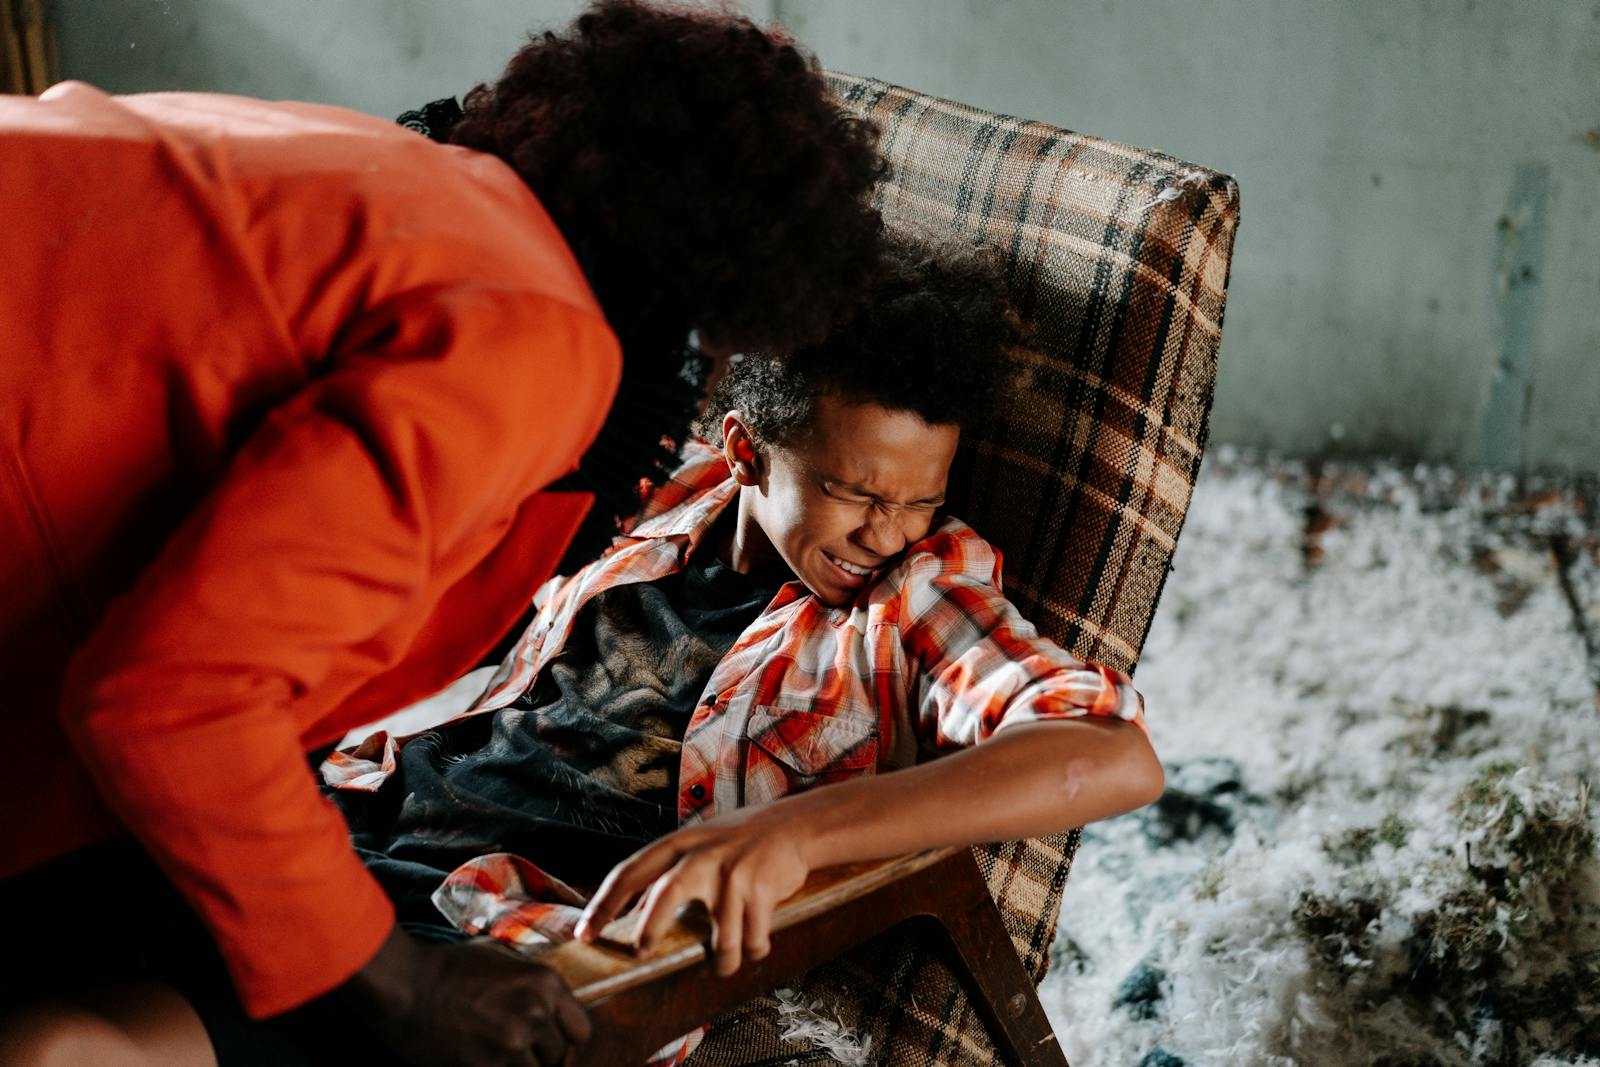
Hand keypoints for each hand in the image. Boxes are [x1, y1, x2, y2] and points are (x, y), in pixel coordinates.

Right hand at [337, 925, 590, 1066]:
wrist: (405, 986)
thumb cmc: (449, 969)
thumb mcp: (503, 963)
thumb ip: (534, 989)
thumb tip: (552, 1016)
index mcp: (545, 984)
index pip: (581, 1031)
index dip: (566, 1039)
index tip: (551, 1043)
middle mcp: (535, 1013)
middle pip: (558, 1056)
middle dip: (539, 1056)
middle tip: (514, 1049)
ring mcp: (511, 1044)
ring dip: (518, 1066)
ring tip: (496, 1053)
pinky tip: (480, 1058)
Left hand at [574, 805, 812, 976]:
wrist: (795, 827)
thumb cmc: (741, 841)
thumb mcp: (700, 846)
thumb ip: (669, 874)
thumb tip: (634, 916)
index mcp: (680, 844)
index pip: (630, 872)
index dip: (603, 904)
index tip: (585, 934)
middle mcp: (704, 856)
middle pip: (666, 893)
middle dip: (650, 928)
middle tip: (640, 954)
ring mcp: (734, 873)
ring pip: (721, 938)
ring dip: (723, 961)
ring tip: (724, 966)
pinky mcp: (762, 889)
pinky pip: (752, 940)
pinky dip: (754, 950)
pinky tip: (756, 944)